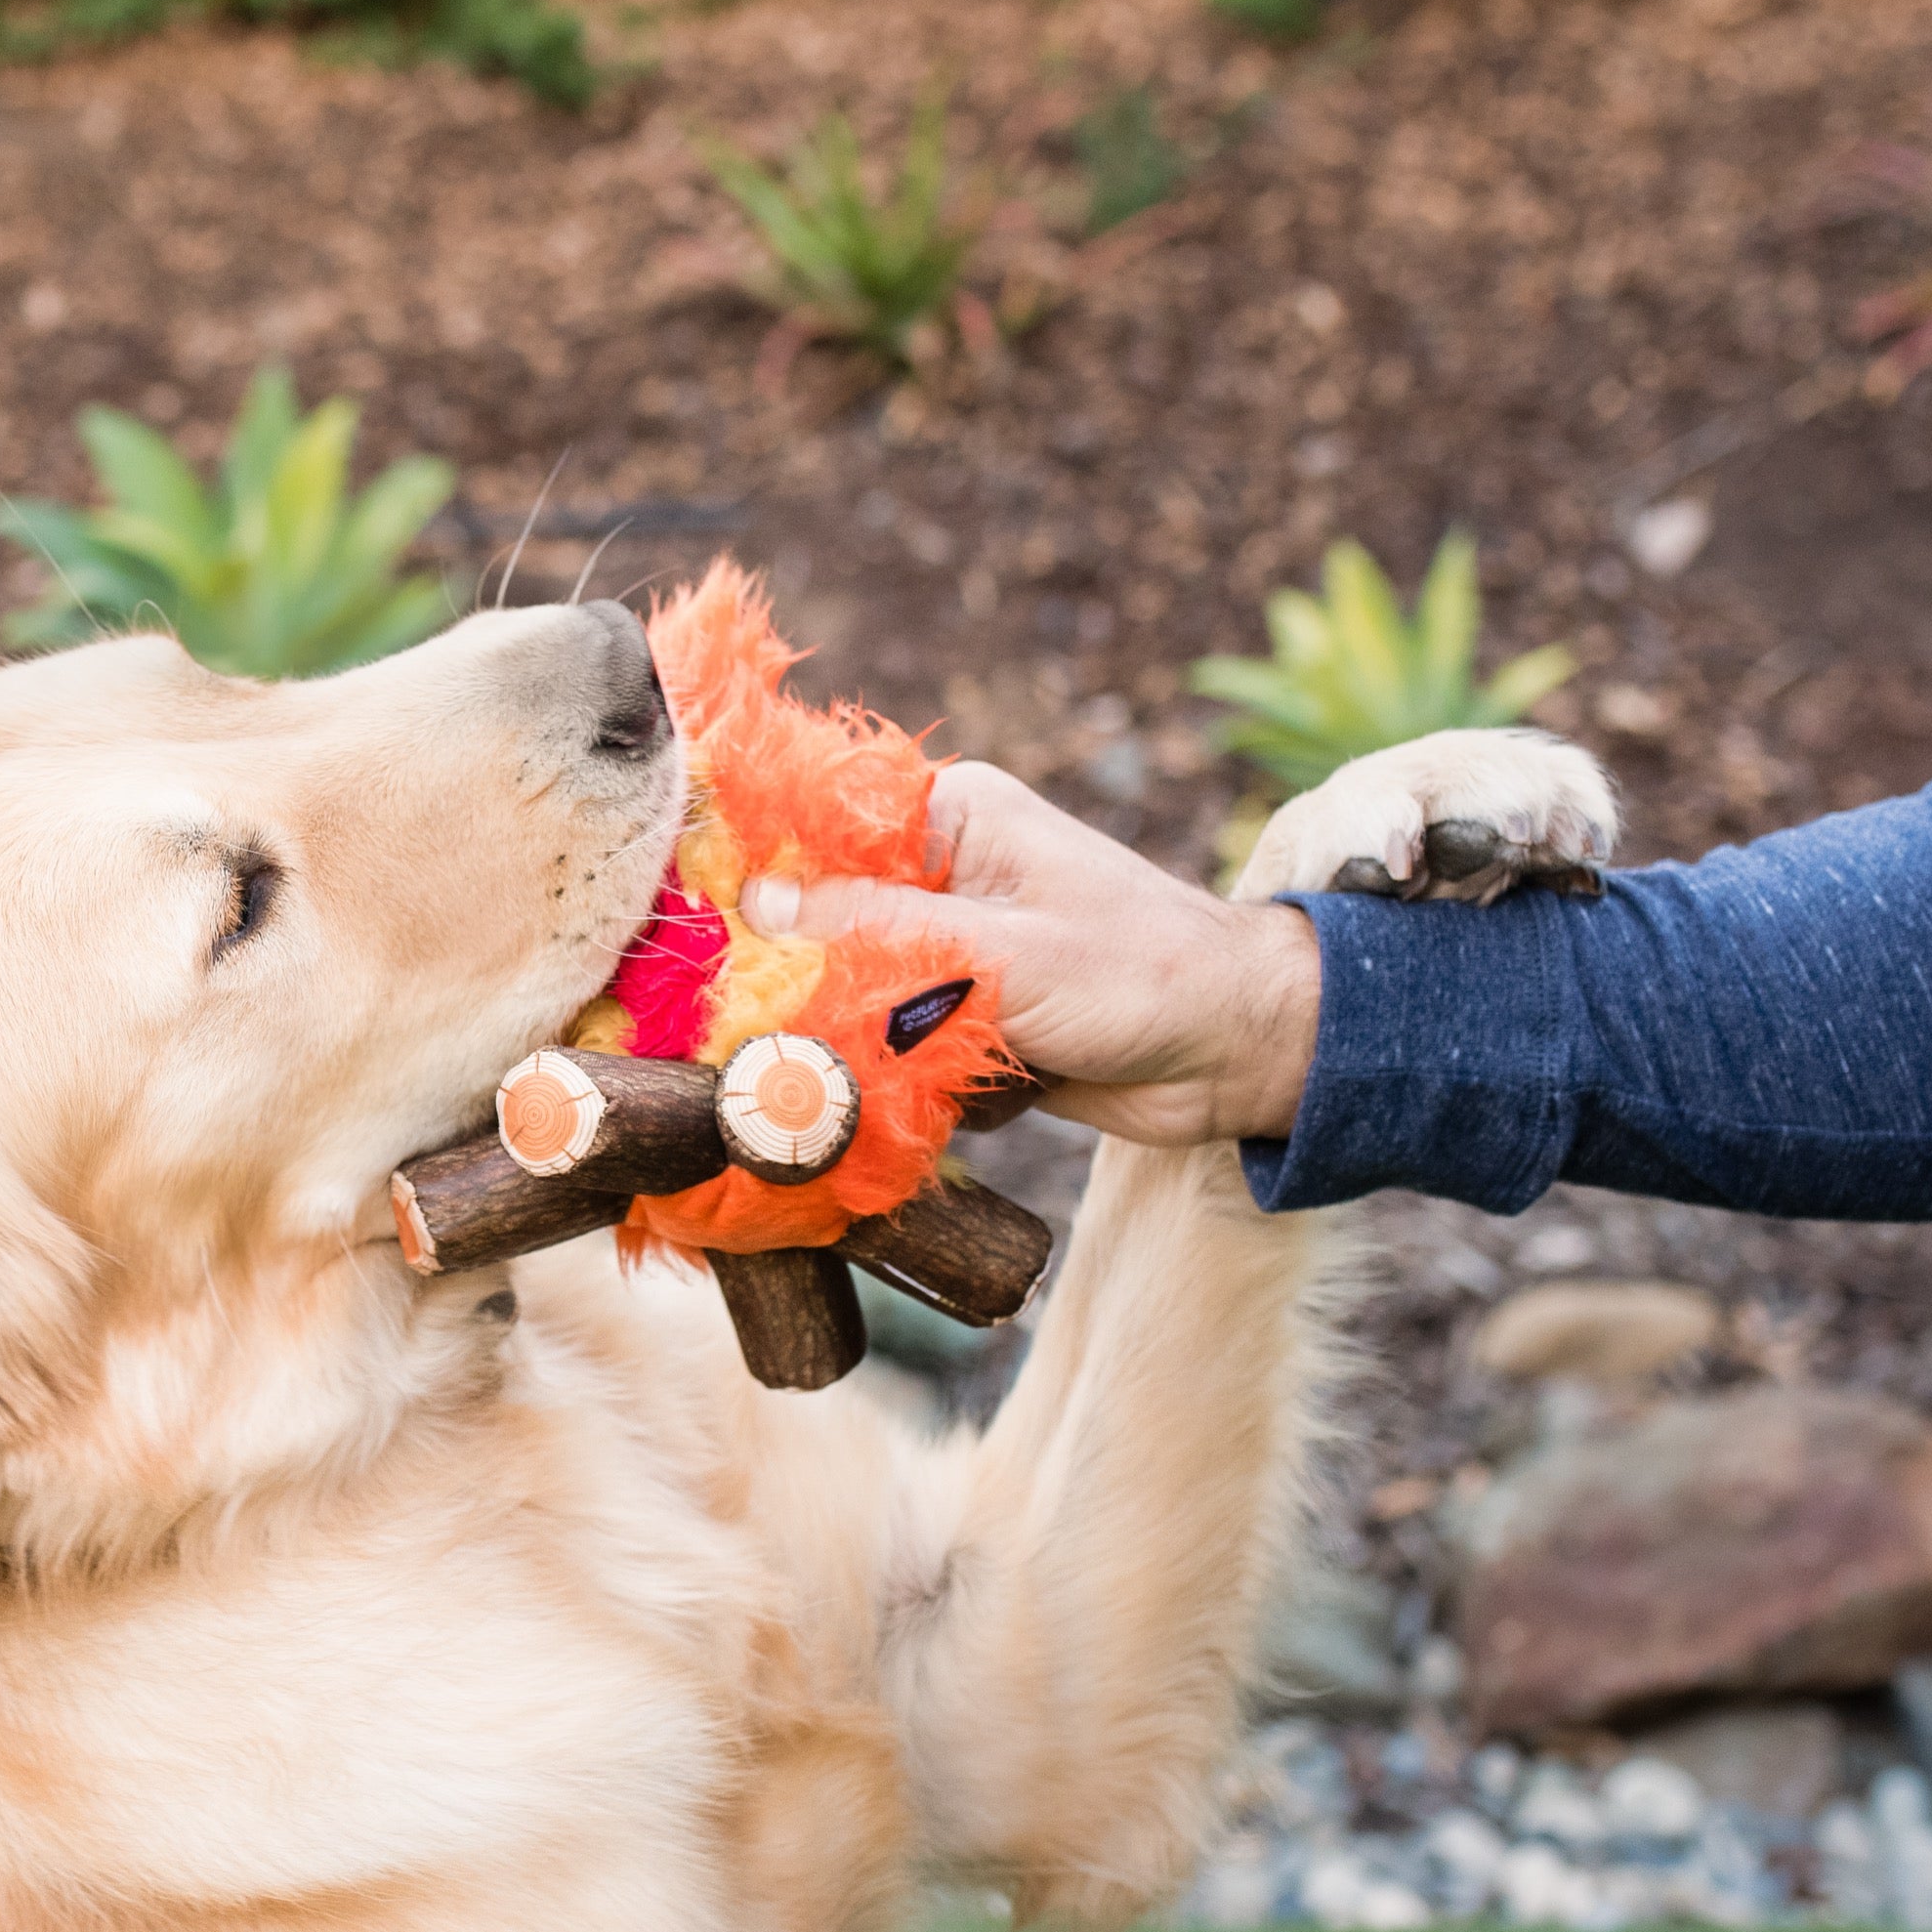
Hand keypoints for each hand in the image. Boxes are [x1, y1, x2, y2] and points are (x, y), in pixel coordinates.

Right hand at [743, 761, 1321, 1148]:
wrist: (1244, 1056)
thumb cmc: (1142, 975)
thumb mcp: (1003, 952)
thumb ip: (878, 933)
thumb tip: (754, 907)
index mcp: (948, 819)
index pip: (818, 829)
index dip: (751, 874)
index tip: (687, 925)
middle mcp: (938, 877)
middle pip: (819, 924)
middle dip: (789, 983)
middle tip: (728, 1033)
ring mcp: (949, 953)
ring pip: (849, 997)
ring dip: (841, 1048)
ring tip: (813, 1085)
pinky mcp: (962, 1023)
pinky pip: (890, 1052)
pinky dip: (888, 1087)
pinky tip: (890, 1113)